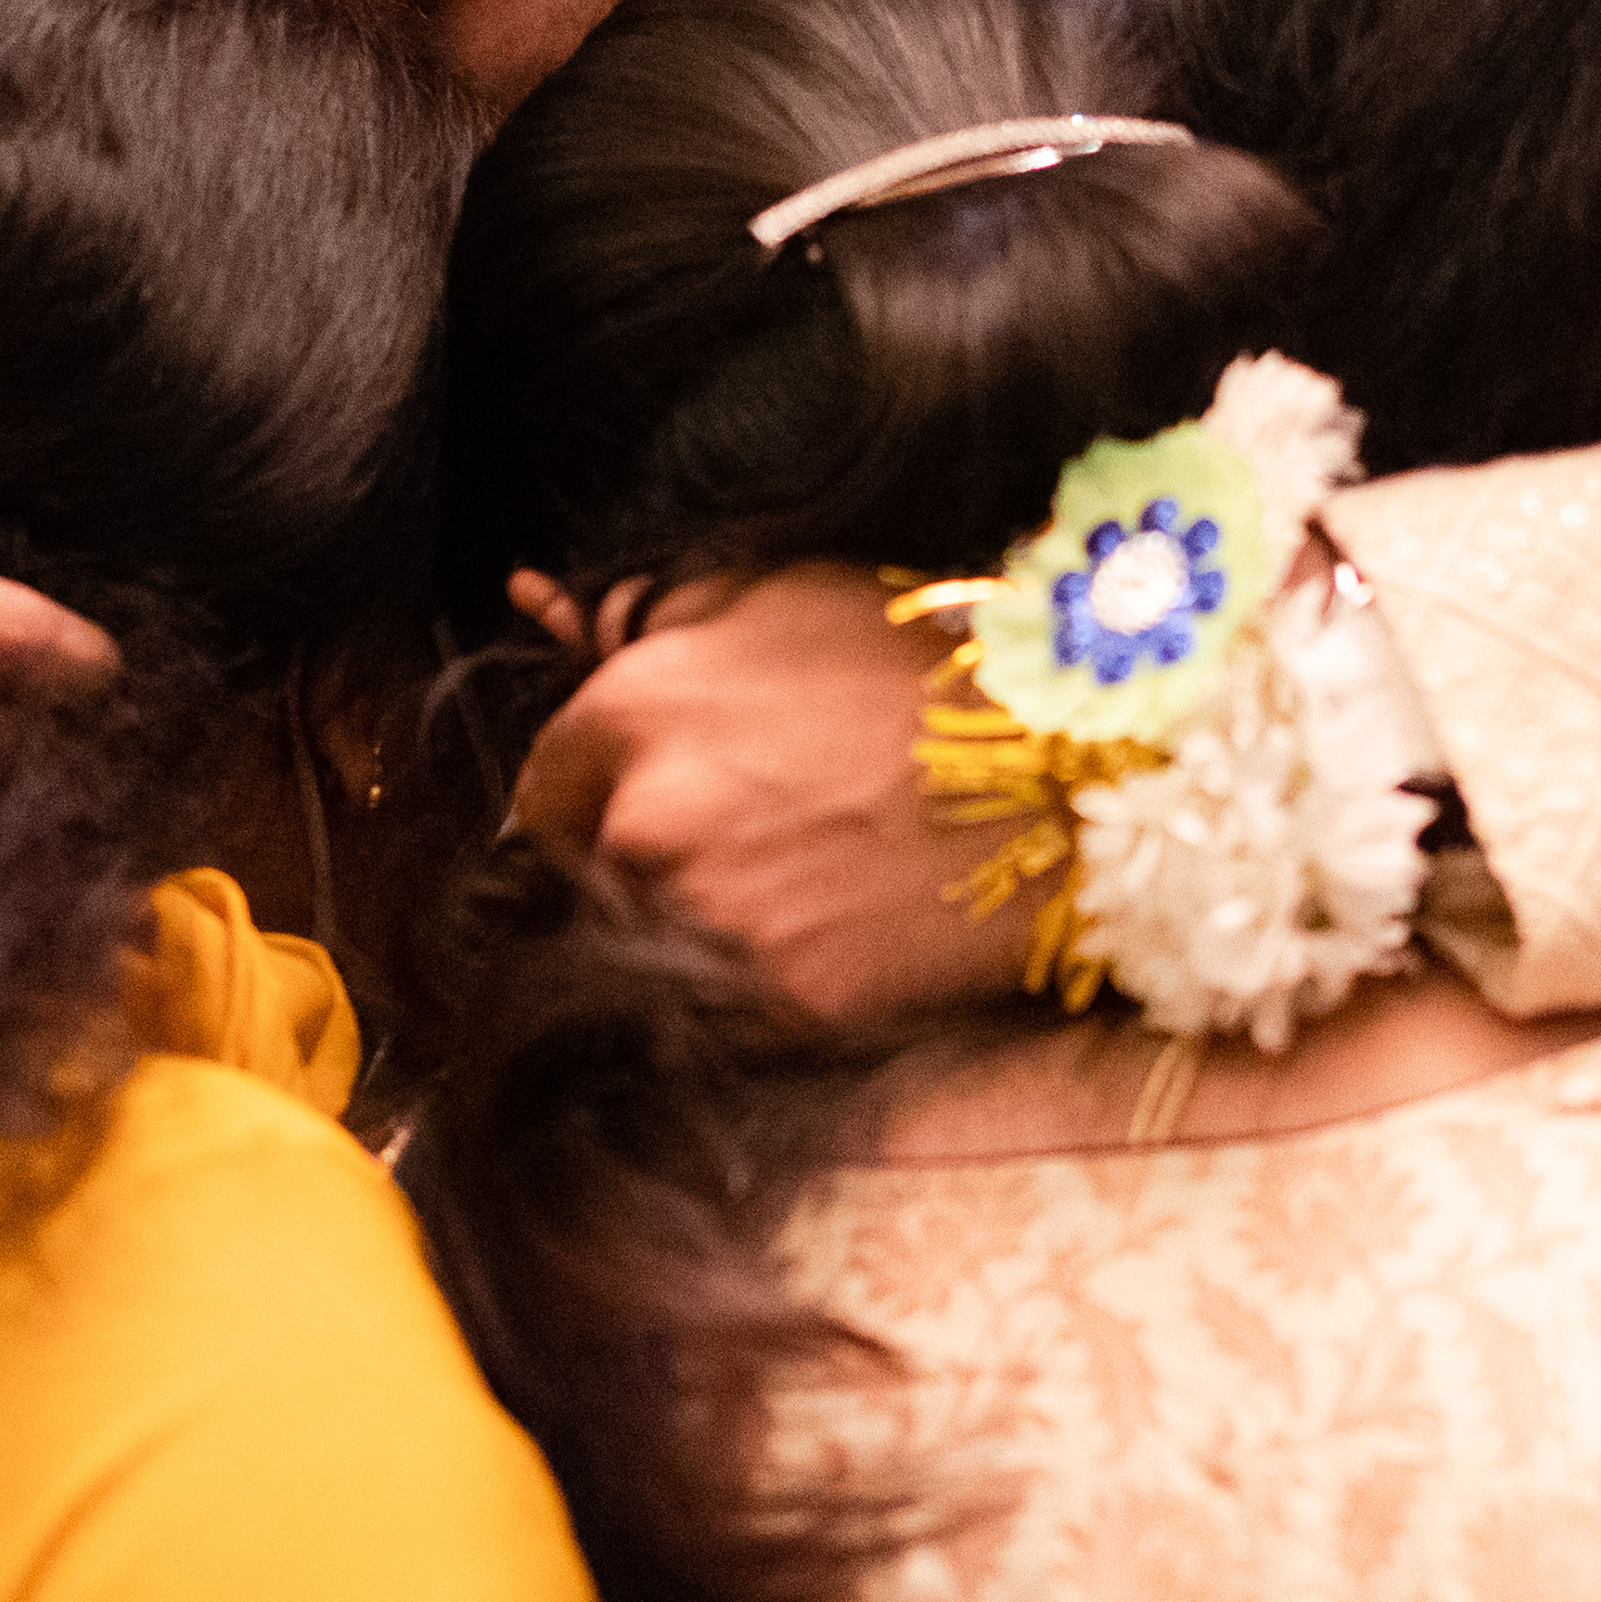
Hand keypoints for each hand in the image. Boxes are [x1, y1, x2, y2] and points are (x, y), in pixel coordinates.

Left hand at [511, 561, 1036, 1025]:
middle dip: (642, 862)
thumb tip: (568, 621)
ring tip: (799, 889)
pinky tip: (833, 935)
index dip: (585, 801)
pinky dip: (762, 984)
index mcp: (633, 712)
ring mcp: (709, 918)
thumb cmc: (920, 663)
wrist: (1059, 767)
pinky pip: (729, 1007)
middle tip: (744, 840)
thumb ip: (664, 621)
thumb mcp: (782, 594)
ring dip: (701, 925)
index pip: (541, 791)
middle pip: (592, 873)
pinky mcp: (776, 1002)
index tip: (620, 809)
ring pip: (653, 944)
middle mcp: (647, 821)